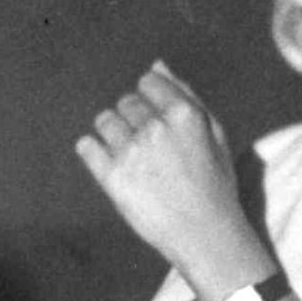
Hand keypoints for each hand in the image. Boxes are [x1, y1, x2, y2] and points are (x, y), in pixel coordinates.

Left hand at [75, 60, 243, 270]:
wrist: (205, 234)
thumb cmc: (214, 185)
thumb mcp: (214, 134)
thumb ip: (186, 95)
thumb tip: (157, 66)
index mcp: (183, 113)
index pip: (148, 82)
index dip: (149, 99)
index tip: (155, 120)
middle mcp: (155, 128)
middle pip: (125, 103)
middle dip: (132, 118)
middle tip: (144, 145)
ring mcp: (131, 152)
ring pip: (105, 121)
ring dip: (111, 132)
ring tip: (128, 155)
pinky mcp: (112, 177)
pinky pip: (87, 147)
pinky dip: (91, 150)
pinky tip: (104, 160)